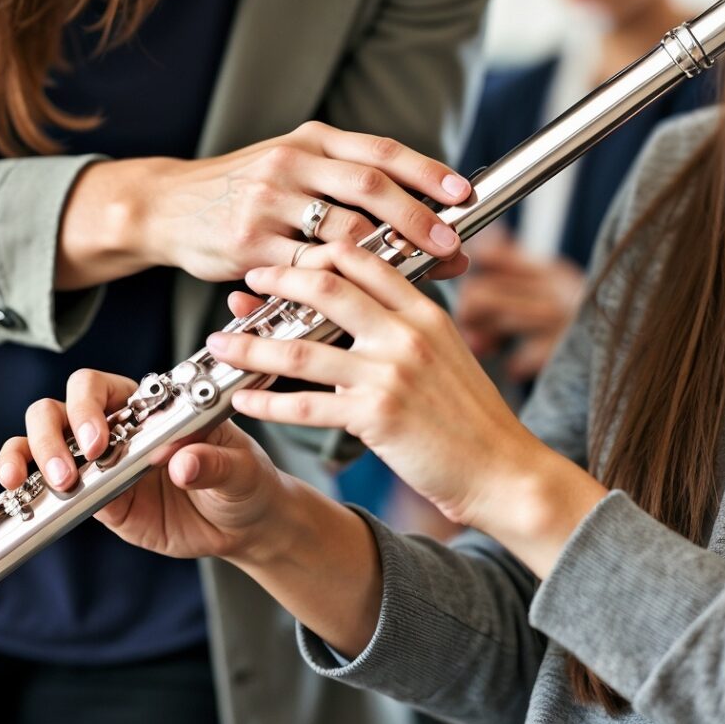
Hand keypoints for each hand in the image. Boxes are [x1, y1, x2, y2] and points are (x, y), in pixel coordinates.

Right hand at [0, 366, 300, 564]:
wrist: (247, 525)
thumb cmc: (245, 480)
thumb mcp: (241, 469)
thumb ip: (214, 462)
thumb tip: (181, 463)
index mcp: (148, 406)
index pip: (98, 387)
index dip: (87, 407)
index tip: (100, 441)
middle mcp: (117, 427)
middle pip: (57, 409)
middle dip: (52, 434)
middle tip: (73, 469)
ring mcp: (100, 464)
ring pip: (42, 443)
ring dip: (30, 457)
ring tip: (53, 484)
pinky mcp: (96, 501)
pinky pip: (50, 489)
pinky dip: (28, 488)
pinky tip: (25, 499)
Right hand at [57, 121, 471, 290]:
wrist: (166, 205)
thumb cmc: (244, 190)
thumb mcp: (294, 164)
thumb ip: (348, 182)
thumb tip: (422, 209)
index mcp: (312, 140)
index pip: (380, 150)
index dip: (426, 171)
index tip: (463, 194)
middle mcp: (292, 162)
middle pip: (369, 186)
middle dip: (417, 218)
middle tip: (450, 245)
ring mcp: (268, 202)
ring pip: (341, 232)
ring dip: (385, 260)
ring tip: (415, 279)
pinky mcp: (249, 243)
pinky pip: (305, 270)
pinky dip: (339, 288)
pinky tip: (362, 301)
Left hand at [210, 241, 607, 575]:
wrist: (503, 470)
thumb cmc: (473, 418)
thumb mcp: (447, 354)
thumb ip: (406, 328)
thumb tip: (360, 312)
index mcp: (425, 311)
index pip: (364, 259)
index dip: (318, 253)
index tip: (288, 259)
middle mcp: (407, 333)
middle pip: (326, 287)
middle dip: (277, 281)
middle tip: (247, 283)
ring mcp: (391, 373)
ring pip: (303, 346)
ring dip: (253, 343)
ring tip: (221, 343)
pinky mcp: (377, 416)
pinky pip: (306, 404)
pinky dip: (268, 402)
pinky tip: (243, 401)